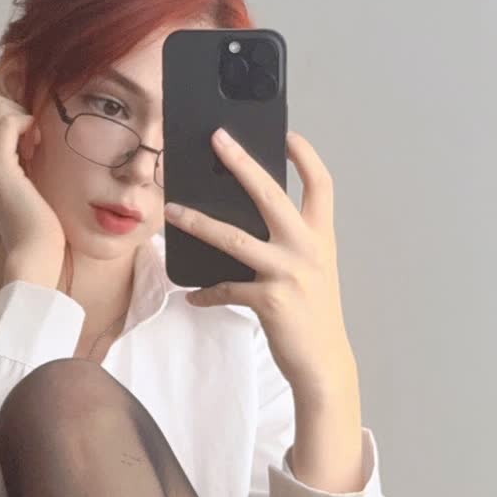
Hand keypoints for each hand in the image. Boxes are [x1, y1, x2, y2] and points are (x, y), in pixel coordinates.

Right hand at [0, 89, 64, 267]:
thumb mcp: (24, 179)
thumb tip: (29, 128)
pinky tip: (36, 144)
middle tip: (32, 138)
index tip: (26, 136)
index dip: (4, 111)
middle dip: (13, 108)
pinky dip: (26, 122)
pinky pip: (6, 122)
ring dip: (21, 115)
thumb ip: (18, 155)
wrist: (33, 249)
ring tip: (35, 143)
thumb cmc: (36, 220)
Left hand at [163, 130, 355, 391]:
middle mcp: (307, 249)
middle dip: (242, 163)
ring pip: (234, 238)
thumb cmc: (314, 313)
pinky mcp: (269, 300)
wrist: (324, 361)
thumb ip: (290, 243)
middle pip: (271, 194)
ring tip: (172, 211)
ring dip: (198, 223)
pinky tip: (192, 295)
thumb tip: (247, 221)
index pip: (321, 184)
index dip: (306, 156)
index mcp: (321, 237)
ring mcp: (288, 273)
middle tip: (218, 139)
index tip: (288, 135)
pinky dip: (206, 292)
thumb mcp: (313, 269)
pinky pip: (226, 289)